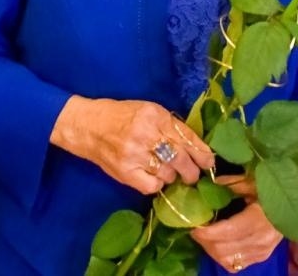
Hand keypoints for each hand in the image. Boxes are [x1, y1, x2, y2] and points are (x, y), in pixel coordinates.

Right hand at [50, 96, 213, 194]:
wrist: (88, 126)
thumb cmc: (121, 116)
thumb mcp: (148, 111)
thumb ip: (169, 126)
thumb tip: (196, 147)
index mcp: (154, 115)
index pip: (185, 136)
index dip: (201, 152)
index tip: (209, 162)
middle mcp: (145, 133)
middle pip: (180, 158)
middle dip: (192, 170)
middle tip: (193, 175)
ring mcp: (134, 154)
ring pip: (168, 174)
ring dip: (172, 175)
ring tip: (167, 171)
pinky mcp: (125, 172)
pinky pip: (152, 186)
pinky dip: (156, 184)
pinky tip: (153, 177)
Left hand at [192, 175, 297, 273]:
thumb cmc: (276, 183)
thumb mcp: (254, 179)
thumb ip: (231, 183)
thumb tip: (209, 183)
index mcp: (260, 218)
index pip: (227, 232)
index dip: (207, 232)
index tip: (193, 223)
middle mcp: (262, 239)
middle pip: (224, 250)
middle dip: (205, 242)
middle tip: (195, 227)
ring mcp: (263, 250)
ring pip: (229, 261)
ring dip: (212, 250)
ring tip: (205, 235)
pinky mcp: (263, 255)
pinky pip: (237, 265)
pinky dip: (223, 257)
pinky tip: (218, 243)